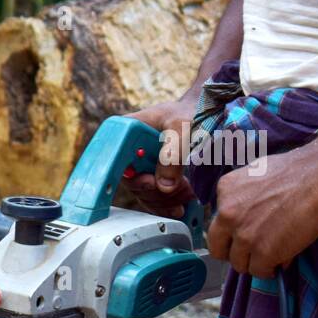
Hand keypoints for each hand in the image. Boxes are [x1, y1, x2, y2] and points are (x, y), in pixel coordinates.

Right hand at [125, 97, 197, 218]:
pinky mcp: (151, 178)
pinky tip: (180, 202)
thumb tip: (164, 186)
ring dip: (166, 199)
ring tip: (188, 191)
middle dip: (156, 190)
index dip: (130, 174)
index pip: (115, 160)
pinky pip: (152, 199)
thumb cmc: (190, 112)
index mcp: (126, 131)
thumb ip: (173, 153)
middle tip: (180, 187)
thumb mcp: (183, 126)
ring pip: (143, 194)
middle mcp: (128, 151)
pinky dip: (167, 204)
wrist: (202, 115)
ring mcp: (139, 166)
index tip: (151, 181)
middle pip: (130, 182)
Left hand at [208, 149, 317, 278]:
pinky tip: (280, 262)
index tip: (242, 237)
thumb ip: (245, 196)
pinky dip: (270, 269)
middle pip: (218, 249)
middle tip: (251, 253)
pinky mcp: (262, 252)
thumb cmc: (300, 170)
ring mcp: (243, 235)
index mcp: (225, 191)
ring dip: (255, 262)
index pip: (217, 223)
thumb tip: (250, 215)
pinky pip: (259, 271)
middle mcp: (227, 214)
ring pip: (239, 263)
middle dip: (234, 254)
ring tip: (272, 257)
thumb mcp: (257, 175)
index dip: (231, 234)